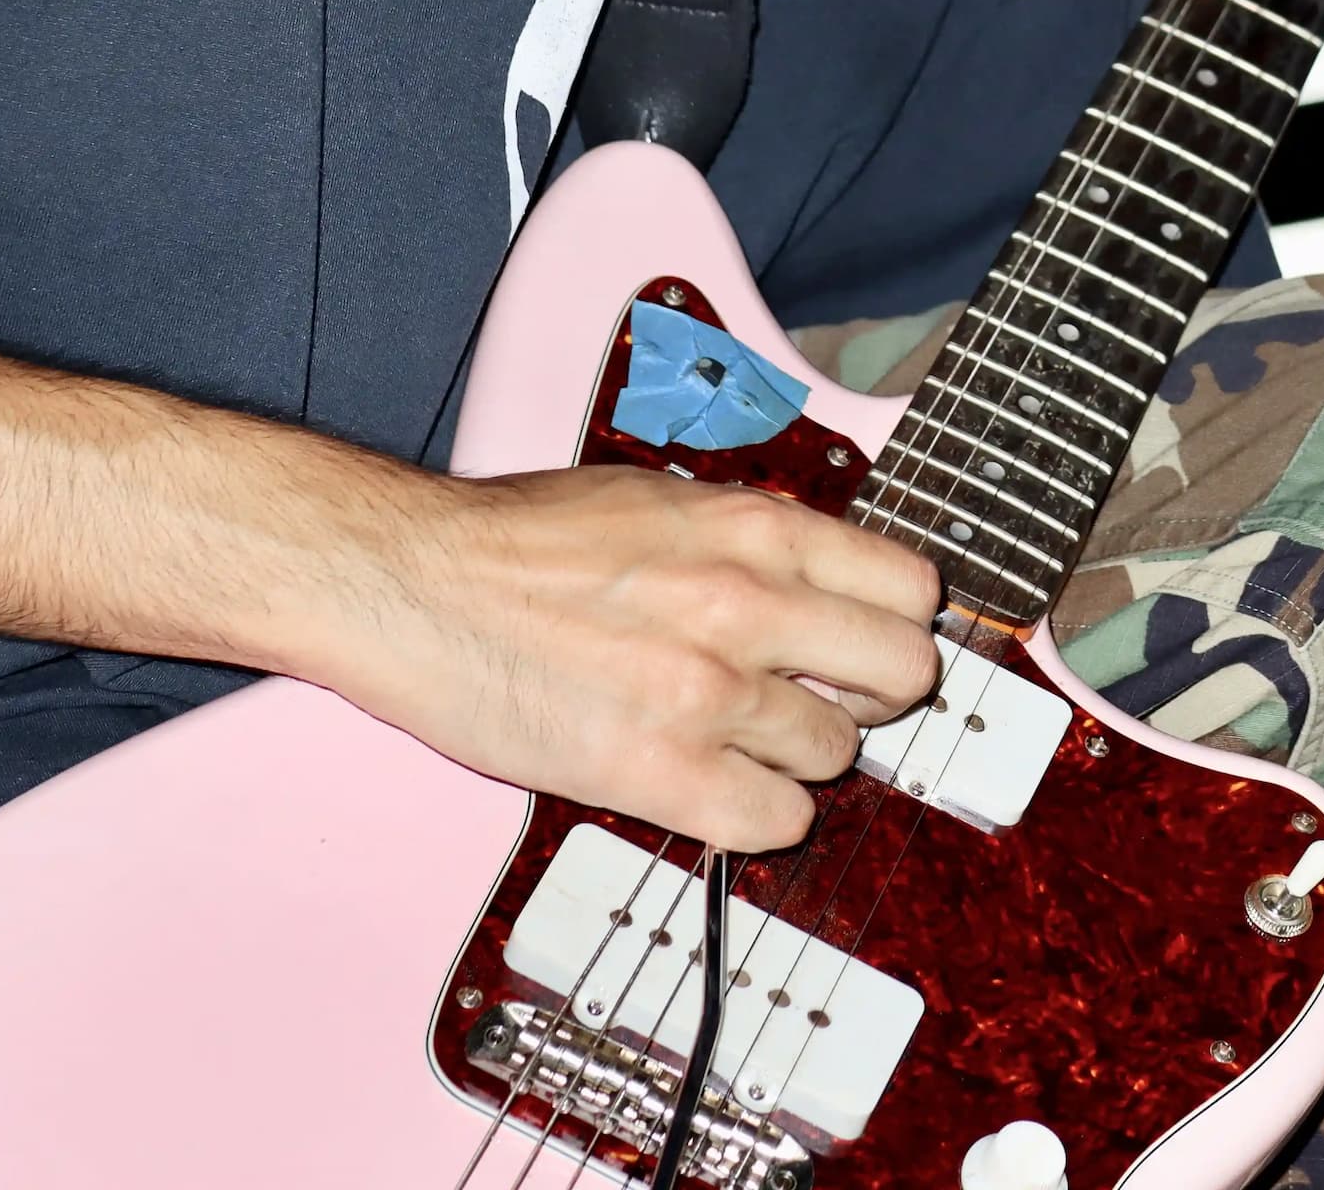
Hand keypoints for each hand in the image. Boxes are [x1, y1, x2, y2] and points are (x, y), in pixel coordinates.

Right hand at [323, 463, 943, 851]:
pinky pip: (773, 824)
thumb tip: (825, 581)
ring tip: (734, 739)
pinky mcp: (656, 772)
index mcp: (752, 527)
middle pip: (904, 677)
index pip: (912, 588)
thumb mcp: (662, 498)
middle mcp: (746, 604)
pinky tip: (713, 789)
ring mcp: (707, 692)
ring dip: (796, 757)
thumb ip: (753, 540)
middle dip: (873, 696)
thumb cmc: (517, 541)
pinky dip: (756, 818)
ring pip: (837, 756)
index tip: (871, 644)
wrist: (412, 582)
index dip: (897, 624)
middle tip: (825, 699)